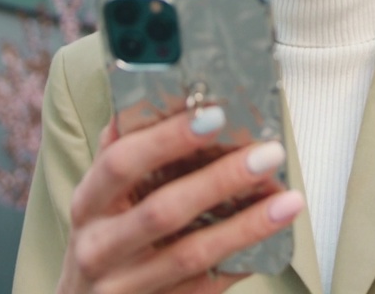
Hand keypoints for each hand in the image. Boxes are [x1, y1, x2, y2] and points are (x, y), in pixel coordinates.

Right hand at [57, 106, 304, 293]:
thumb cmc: (100, 240)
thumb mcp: (98, 198)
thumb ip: (121, 153)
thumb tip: (148, 100)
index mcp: (87, 204)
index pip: (121, 163)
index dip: (166, 138)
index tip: (213, 115)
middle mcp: (99, 246)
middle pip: (163, 211)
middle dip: (221, 179)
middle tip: (267, 154)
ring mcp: (126, 285)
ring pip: (192, 254)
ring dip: (246, 225)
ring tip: (286, 200)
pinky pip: (205, 286)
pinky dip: (241, 260)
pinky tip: (270, 237)